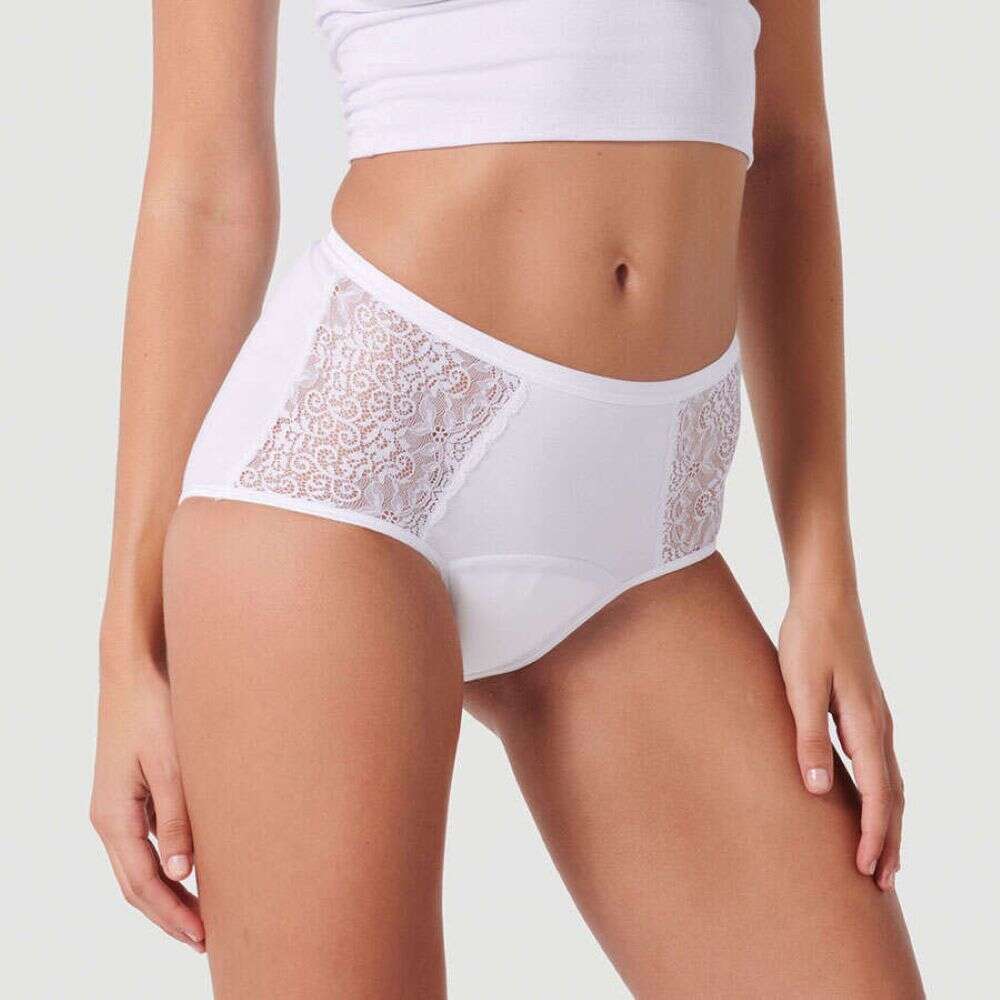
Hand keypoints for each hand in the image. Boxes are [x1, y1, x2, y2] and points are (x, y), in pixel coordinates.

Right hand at [90, 655, 204, 949]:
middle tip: (205, 939)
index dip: (173, 914)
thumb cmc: (153, 710)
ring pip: (140, 866)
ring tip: (201, 914)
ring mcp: (118, 806)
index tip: (203, 937)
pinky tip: (193, 867)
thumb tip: (181, 874)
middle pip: (137, 884)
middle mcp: (110, 818)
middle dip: (169, 915)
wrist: (134, 670)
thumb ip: (177, 818)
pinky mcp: (131, 792)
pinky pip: (146, 841)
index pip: (144, 883)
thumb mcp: (171, 764)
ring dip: (168, 893)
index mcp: (114, 817)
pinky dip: (167, 863)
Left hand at [778, 592, 903, 891]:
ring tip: (882, 856)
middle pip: (892, 796)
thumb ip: (807, 736)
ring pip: (891, 782)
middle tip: (883, 883)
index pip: (877, 793)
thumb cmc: (808, 639)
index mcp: (865, 724)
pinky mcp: (865, 710)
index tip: (865, 871)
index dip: (872, 834)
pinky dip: (883, 795)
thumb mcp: (799, 687)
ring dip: (888, 821)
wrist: (825, 597)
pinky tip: (870, 801)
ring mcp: (876, 718)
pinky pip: (881, 764)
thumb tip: (816, 790)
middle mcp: (879, 725)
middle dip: (889, 840)